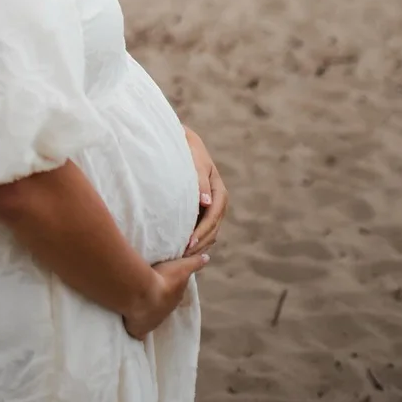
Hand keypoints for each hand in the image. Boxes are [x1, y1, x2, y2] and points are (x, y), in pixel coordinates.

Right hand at [122, 254, 209, 339]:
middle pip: (163, 305)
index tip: (165, 282)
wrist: (144, 295)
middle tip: (150, 291)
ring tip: (137, 303)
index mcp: (175, 298)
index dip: (171, 288)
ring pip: (150, 316)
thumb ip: (194, 262)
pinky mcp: (139, 329)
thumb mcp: (182, 267)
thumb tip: (207, 257)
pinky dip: (136, 328)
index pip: (175, 293)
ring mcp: (152, 321)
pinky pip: (138, 331)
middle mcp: (165, 311)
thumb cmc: (164, 279)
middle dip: (159, 300)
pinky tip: (131, 326)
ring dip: (146, 311)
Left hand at [182, 126, 227, 255]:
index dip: (202, 231)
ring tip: (182, 257)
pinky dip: (196, 241)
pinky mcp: (203, 212)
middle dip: (200, 243)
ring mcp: (212, 208)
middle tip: (183, 256)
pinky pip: (203, 230)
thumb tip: (206, 203)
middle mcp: (218, 202)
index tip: (188, 243)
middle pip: (213, 229)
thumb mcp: (195, 162)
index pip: (213, 216)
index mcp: (219, 192)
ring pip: (210, 233)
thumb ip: (200, 181)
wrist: (184, 144)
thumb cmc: (189, 152)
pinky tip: (183, 249)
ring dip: (199, 246)